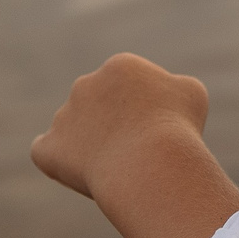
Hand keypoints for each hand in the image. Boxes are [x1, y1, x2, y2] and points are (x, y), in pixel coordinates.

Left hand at [31, 53, 210, 199]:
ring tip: (117, 169)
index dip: (142, 110)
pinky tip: (77, 171)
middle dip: (113, 124)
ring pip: (74, 129)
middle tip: (136, 151)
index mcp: (119, 66)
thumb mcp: (192, 95)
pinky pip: (46, 152)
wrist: (149, 163)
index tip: (157, 130)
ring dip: (90, 144)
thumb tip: (167, 92)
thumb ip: (175, 87)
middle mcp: (85, 84)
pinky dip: (59, 161)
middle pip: (98, 105)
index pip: (127, 86)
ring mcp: (63, 116)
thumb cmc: (177, 128)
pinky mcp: (48, 148)